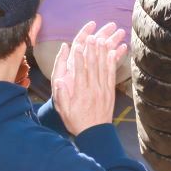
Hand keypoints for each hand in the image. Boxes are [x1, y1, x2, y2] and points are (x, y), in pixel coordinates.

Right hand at [53, 20, 126, 134]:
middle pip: (92, 66)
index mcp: (80, 92)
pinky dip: (112, 63)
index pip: (79, 71)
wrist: (95, 133)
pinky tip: (112, 53)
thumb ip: (62, 95)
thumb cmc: (77, 122)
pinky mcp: (110, 92)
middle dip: (92, 50)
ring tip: (102, 39)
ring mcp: (103, 90)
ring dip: (102, 53)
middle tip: (91, 37)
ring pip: (103, 68)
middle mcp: (92, 89)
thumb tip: (59, 81)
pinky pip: (111, 75)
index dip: (78, 57)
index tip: (77, 45)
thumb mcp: (64, 111)